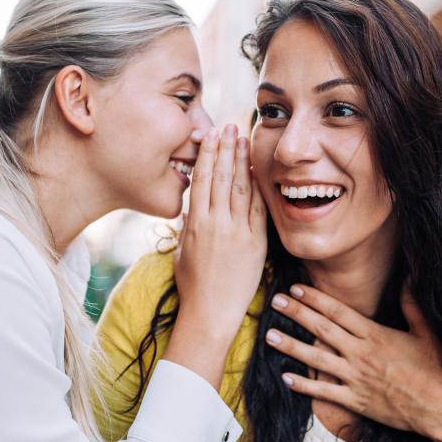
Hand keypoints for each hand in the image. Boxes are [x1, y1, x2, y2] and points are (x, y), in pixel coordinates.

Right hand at [165, 124, 267, 387]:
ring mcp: (236, 232)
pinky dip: (257, 186)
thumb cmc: (193, 287)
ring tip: (243, 138)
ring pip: (238, 187)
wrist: (210, 314)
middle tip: (229, 126)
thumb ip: (188, 227)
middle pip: (220, 177)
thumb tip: (190, 206)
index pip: (201, 180)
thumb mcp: (183, 252)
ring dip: (241, 160)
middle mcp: (215, 223)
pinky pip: (257, 208)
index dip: (207, 155)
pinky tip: (258, 169)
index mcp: (195, 223)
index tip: (211, 136)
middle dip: (225, 149)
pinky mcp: (254, 242)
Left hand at [265, 283, 441, 434]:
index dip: (314, 299)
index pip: (338, 311)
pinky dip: (304, 385)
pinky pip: (324, 392)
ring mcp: (355, 377)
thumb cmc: (435, 369)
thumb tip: (410, 278)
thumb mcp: (425, 332)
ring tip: (270, 336)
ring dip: (291, 346)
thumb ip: (413, 305)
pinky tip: (286, 377)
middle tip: (274, 302)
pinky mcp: (355, 400)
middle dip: (296, 313)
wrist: (438, 406)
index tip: (296, 289)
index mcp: (375, 335)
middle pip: (321, 329)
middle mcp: (360, 353)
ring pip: (316, 358)